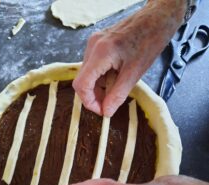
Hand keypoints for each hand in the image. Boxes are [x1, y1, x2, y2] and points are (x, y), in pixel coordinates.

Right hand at [73, 0, 185, 116]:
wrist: (156, 20)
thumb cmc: (149, 42)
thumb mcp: (134, 74)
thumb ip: (117, 95)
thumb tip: (106, 112)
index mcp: (100, 53)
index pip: (81, 85)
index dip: (89, 102)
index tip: (102, 111)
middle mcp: (93, 46)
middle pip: (82, 80)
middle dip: (94, 96)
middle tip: (108, 105)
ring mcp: (94, 43)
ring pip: (88, 74)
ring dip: (98, 87)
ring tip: (115, 90)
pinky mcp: (99, 43)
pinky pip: (94, 66)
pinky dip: (101, 77)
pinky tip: (114, 78)